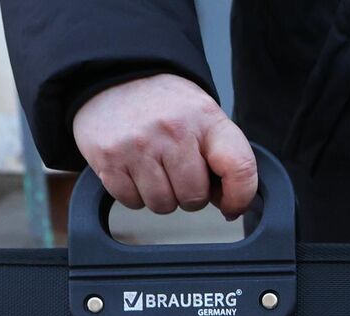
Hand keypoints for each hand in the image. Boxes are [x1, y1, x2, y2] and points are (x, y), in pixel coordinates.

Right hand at [72, 73, 256, 216]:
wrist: (116, 77)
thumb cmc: (166, 105)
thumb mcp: (203, 116)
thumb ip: (222, 156)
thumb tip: (229, 204)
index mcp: (206, 118)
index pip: (239, 167)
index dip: (240, 197)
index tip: (231, 206)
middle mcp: (173, 130)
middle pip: (194, 197)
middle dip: (189, 195)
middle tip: (178, 171)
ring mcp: (139, 145)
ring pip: (163, 204)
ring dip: (161, 196)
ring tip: (155, 167)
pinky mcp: (109, 158)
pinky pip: (132, 202)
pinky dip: (134, 194)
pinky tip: (134, 168)